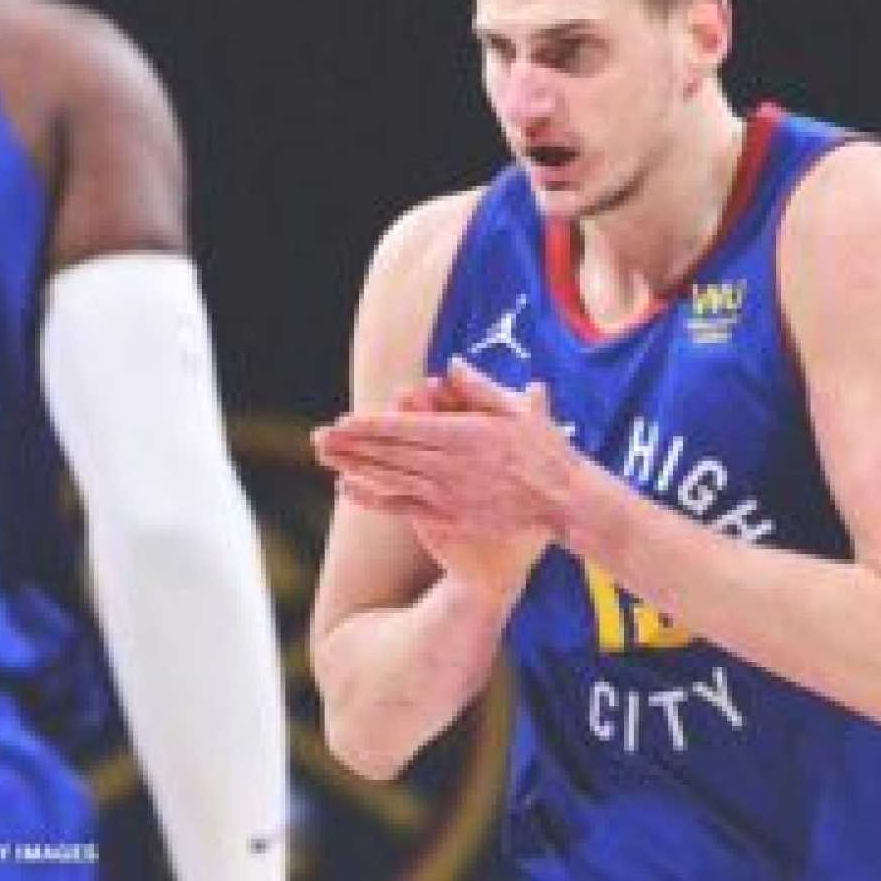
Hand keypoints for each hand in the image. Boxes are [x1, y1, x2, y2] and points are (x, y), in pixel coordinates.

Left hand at [313, 358, 572, 592]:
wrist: (563, 501)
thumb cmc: (545, 450)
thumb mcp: (519, 409)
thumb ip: (481, 387)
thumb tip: (450, 364)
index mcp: (465, 435)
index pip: (406, 430)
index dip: (371, 427)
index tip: (342, 421)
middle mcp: (450, 466)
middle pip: (390, 454)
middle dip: (351, 445)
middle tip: (317, 438)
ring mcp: (447, 494)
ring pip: (390, 479)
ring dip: (354, 467)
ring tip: (324, 457)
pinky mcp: (449, 516)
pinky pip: (402, 507)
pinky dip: (373, 498)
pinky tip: (347, 489)